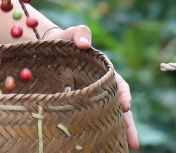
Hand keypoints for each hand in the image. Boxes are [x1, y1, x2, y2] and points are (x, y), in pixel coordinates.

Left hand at [41, 24, 139, 148]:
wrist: (42, 54)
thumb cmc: (60, 44)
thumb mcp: (69, 35)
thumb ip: (79, 33)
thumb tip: (85, 43)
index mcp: (102, 72)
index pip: (117, 84)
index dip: (123, 95)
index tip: (126, 106)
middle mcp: (99, 89)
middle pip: (117, 108)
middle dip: (127, 125)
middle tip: (133, 142)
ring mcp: (88, 101)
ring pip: (108, 118)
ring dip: (118, 134)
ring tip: (127, 149)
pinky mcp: (77, 110)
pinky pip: (91, 122)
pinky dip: (99, 135)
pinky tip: (102, 147)